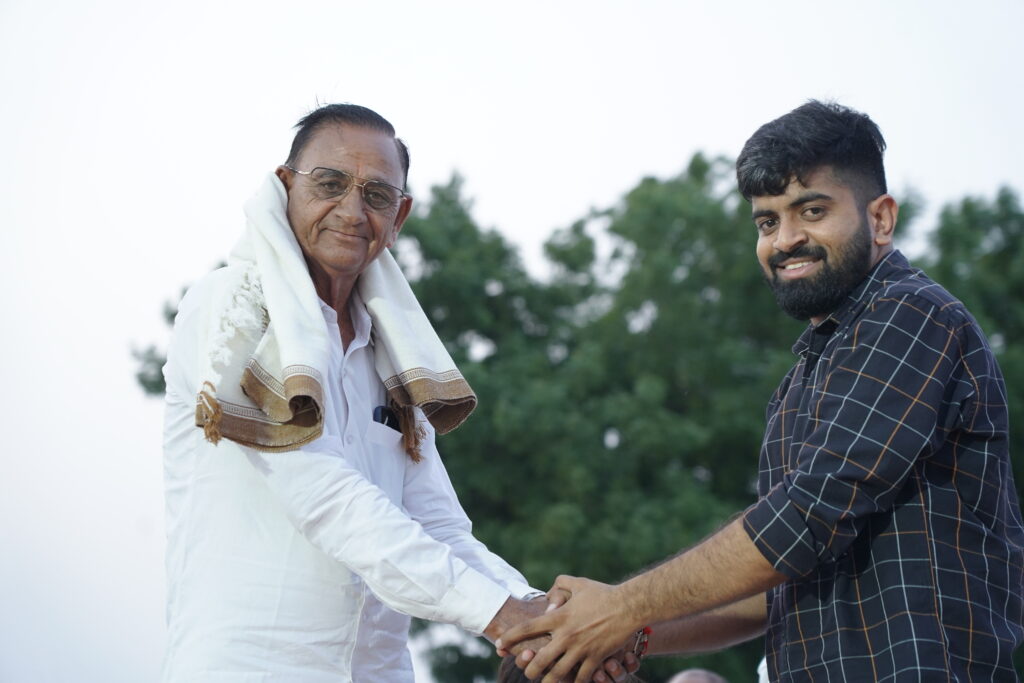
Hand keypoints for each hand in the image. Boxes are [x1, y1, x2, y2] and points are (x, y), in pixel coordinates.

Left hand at [496, 576, 639, 682]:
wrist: (629, 606)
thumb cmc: (602, 593)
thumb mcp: (578, 583)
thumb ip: (559, 586)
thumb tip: (547, 600)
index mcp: (559, 617)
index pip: (527, 628)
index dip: (510, 637)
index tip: (499, 644)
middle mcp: (567, 635)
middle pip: (539, 659)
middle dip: (528, 668)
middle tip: (526, 669)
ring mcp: (581, 649)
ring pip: (557, 674)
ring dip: (547, 681)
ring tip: (543, 682)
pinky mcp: (595, 659)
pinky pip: (580, 678)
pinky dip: (574, 682)